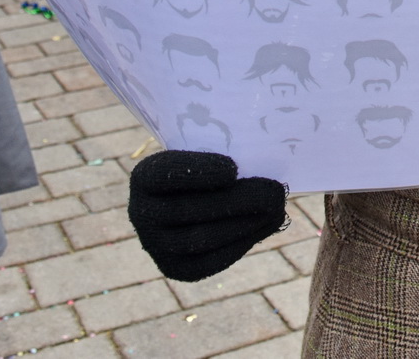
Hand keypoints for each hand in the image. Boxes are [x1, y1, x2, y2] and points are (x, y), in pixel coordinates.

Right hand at [128, 151, 286, 282]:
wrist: (191, 198)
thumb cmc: (207, 166)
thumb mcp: (207, 149)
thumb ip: (225, 150)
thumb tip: (261, 157)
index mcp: (144, 176)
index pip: (166, 174)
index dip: (198, 172)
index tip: (233, 168)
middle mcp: (141, 212)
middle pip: (189, 210)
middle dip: (237, 201)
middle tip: (276, 191)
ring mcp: (155, 245)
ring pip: (201, 239)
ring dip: (245, 224)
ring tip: (277, 208)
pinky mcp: (175, 268)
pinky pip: (210, 261)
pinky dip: (241, 243)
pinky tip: (267, 225)